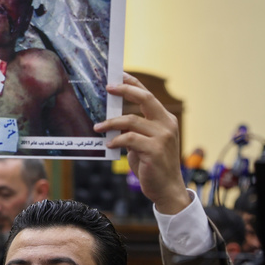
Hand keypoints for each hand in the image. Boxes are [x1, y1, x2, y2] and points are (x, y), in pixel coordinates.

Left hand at [95, 73, 189, 214]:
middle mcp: (167, 124)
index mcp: (165, 119)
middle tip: (106, 88)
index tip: (118, 75)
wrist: (166, 189)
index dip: (133, 83)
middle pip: (145, 98)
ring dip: (111, 122)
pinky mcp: (155, 150)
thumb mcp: (143, 143)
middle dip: (124, 90)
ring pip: (131, 120)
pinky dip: (116, 140)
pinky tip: (109, 144)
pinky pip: (129, 138)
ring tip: (98, 127)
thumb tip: (113, 120)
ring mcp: (163, 136)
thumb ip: (133, 130)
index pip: (148, 95)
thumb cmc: (153, 165)